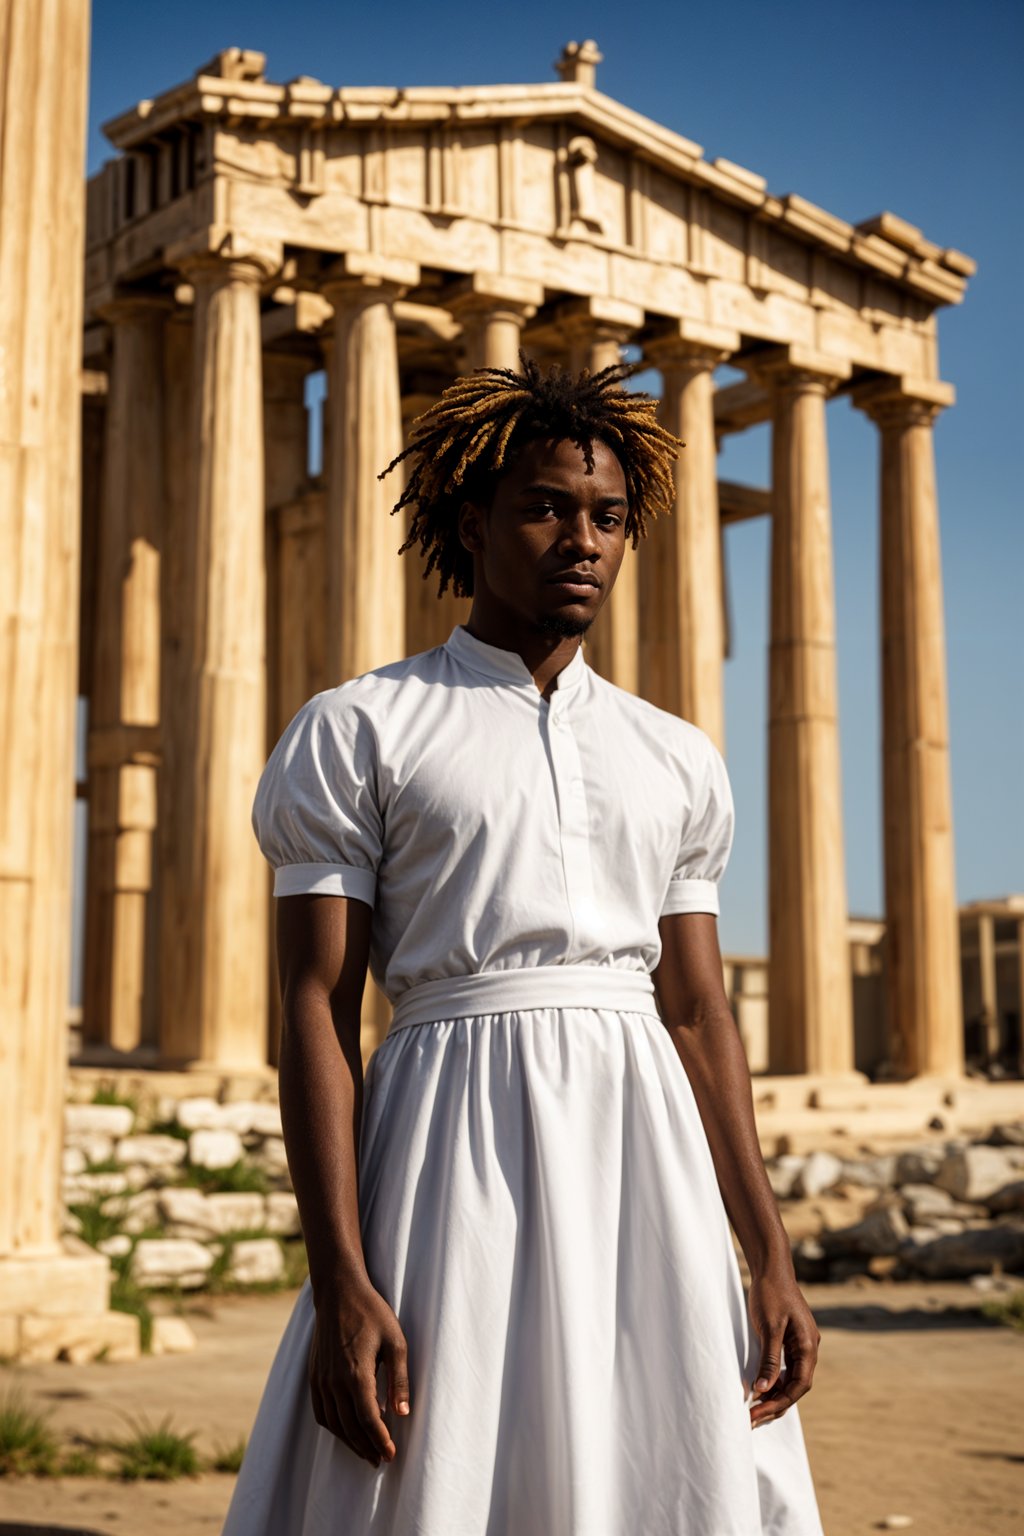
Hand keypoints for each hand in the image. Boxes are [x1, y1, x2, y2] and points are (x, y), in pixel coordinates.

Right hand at [308, 1278, 410, 1465]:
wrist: (338, 1291)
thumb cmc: (371, 1312)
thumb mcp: (395, 1341)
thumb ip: (399, 1379)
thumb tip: (402, 1413)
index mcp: (356, 1374)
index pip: (369, 1420)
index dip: (380, 1441)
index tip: (391, 1454)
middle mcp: (334, 1381)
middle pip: (350, 1427)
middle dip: (366, 1447)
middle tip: (381, 1459)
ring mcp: (320, 1379)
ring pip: (333, 1423)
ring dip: (349, 1441)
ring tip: (366, 1451)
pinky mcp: (313, 1375)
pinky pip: (320, 1411)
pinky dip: (332, 1427)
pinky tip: (345, 1430)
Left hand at [747, 1270, 819, 1428]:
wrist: (771, 1268)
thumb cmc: (771, 1294)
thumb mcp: (769, 1327)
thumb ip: (770, 1359)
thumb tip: (764, 1390)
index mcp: (808, 1345)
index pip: (800, 1385)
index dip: (781, 1401)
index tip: (760, 1412)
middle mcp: (808, 1348)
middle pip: (796, 1386)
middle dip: (776, 1403)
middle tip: (753, 1417)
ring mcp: (801, 1344)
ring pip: (791, 1378)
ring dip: (775, 1394)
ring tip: (754, 1409)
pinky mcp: (791, 1340)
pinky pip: (786, 1368)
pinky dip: (774, 1380)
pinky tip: (760, 1389)